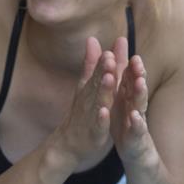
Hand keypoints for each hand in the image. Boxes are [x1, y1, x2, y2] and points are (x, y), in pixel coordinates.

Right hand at [54, 37, 118, 162]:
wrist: (68, 145)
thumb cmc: (81, 113)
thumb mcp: (84, 86)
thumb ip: (90, 64)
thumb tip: (92, 39)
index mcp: (91, 89)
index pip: (99, 71)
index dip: (106, 58)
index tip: (115, 43)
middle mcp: (90, 100)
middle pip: (98, 83)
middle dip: (104, 70)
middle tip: (110, 56)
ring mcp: (91, 116)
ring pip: (98, 102)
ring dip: (104, 90)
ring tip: (110, 78)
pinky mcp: (94, 133)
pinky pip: (98, 125)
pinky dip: (100, 118)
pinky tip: (104, 112)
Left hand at [112, 49, 156, 166]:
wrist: (137, 155)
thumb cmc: (128, 126)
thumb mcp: (122, 104)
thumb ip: (122, 83)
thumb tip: (119, 60)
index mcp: (130, 100)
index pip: (130, 80)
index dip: (129, 64)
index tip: (126, 46)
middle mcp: (137, 108)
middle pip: (138, 89)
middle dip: (138, 75)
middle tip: (136, 60)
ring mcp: (138, 124)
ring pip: (140, 107)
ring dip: (140, 94)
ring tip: (139, 82)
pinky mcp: (137, 140)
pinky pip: (137, 131)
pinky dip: (136, 123)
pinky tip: (133, 116)